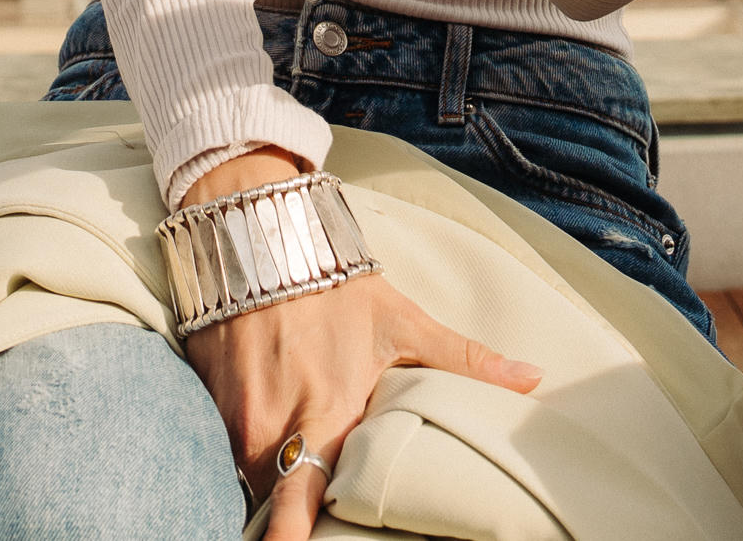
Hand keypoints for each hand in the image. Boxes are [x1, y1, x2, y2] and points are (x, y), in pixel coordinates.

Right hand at [177, 154, 538, 540]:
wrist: (256, 232)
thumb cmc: (333, 283)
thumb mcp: (403, 322)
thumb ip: (464, 361)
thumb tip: (533, 380)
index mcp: (322, 416)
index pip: (296, 504)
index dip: (291, 537)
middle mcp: (269, 427)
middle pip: (274, 503)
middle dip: (290, 521)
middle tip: (314, 530)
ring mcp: (232, 417)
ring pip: (251, 478)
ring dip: (276, 486)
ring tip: (304, 484)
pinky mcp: (209, 402)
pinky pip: (228, 450)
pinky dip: (252, 457)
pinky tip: (275, 445)